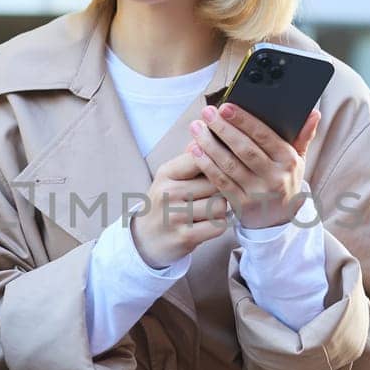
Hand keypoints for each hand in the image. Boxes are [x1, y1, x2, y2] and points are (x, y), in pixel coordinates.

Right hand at [129, 149, 231, 268]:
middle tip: (213, 194)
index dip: (218, 160)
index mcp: (166, 173)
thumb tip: (208, 130)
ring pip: (220, 205)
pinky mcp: (185, 237)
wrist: (145, 239)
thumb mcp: (171, 177)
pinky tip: (207, 223)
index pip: (201, 157)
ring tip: (209, 209)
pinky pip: (218, 225)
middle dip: (221, 188)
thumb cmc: (165, 203)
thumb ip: (191, 158)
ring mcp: (176, 216)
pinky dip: (218, 224)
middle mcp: (168, 193)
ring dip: (221, 208)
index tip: (224, 164)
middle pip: (216, 182)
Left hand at [188, 102, 320, 229]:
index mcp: (289, 160)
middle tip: (206, 113)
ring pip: (229, 165)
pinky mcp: (242, 204)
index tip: (226, 106)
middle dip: (223, 129)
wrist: (279, 220)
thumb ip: (303, 136)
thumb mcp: (298, 160)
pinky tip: (195, 151)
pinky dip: (206, 165)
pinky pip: (221, 182)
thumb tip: (314, 113)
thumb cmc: (285, 181)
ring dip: (209, 145)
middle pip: (244, 149)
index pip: (264, 136)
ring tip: (196, 128)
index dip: (243, 120)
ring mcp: (258, 193)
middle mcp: (275, 177)